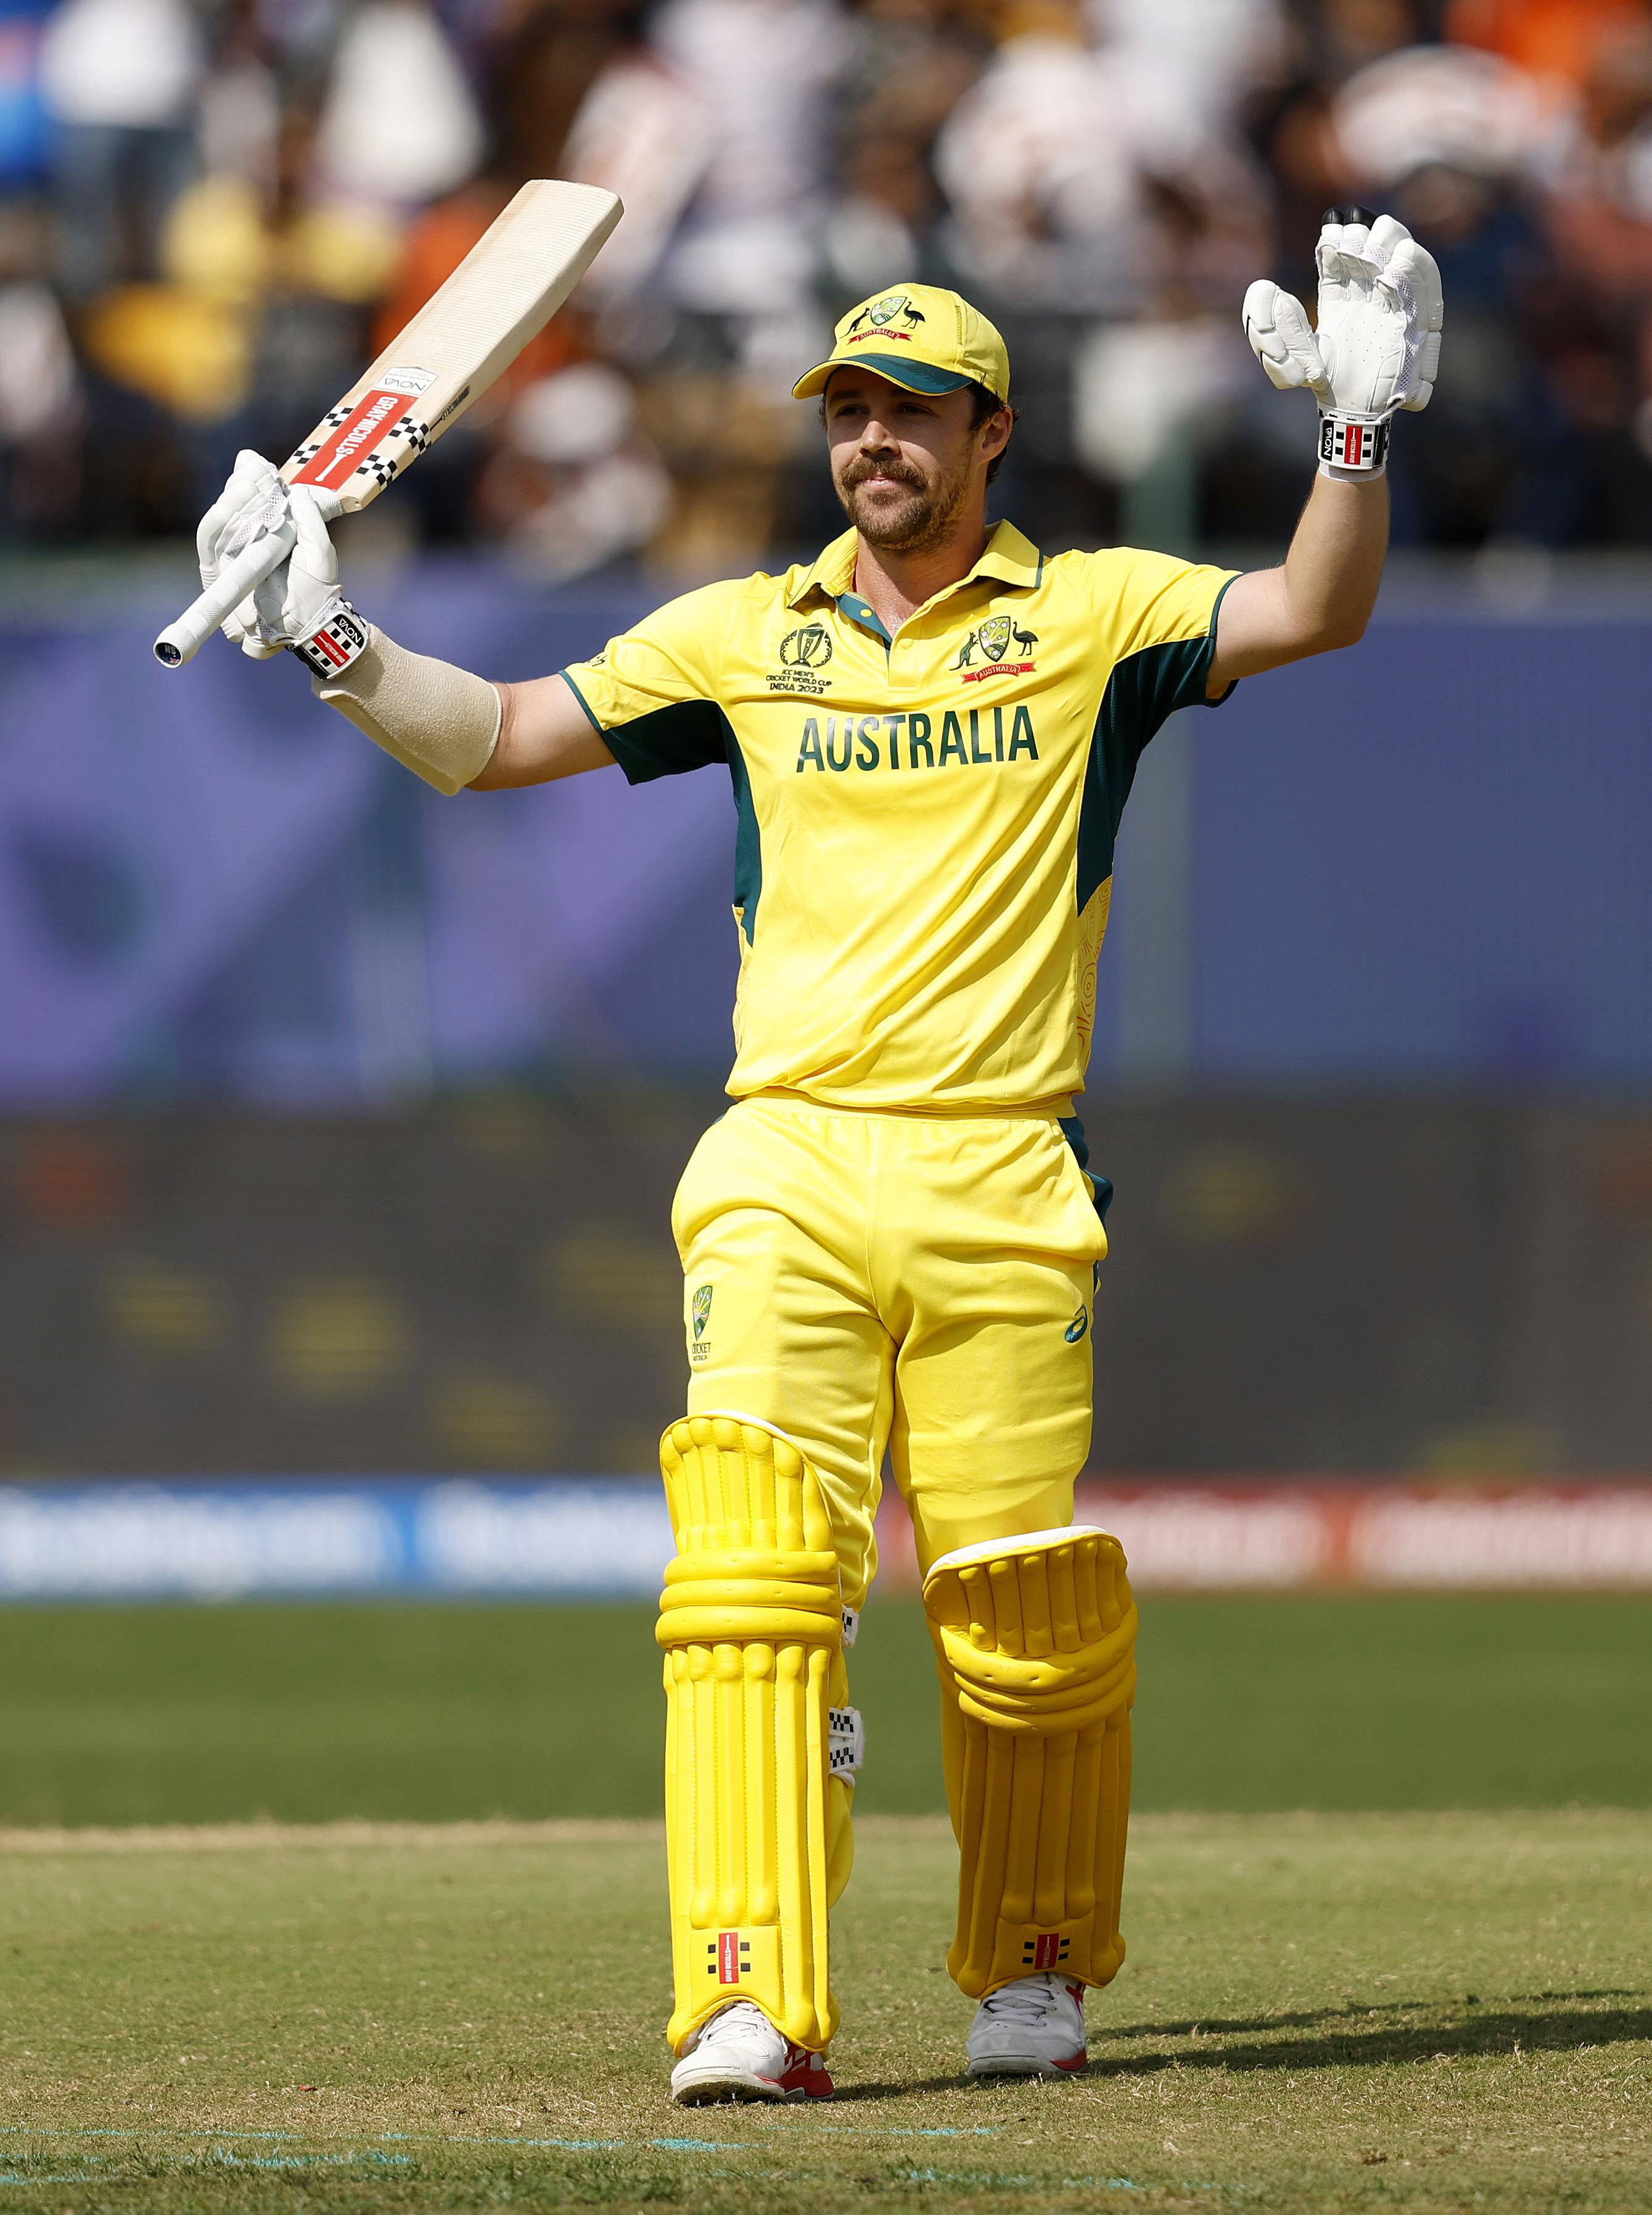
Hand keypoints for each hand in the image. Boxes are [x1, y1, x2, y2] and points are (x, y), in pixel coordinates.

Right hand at [195, 450, 344, 658]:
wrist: (306, 622)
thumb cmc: (316, 587)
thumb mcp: (320, 547)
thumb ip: (310, 517)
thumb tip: (297, 489)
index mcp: (271, 529)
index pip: (254, 495)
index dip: (252, 476)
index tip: (258, 464)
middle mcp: (248, 537)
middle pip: (233, 501)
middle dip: (241, 483)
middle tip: (253, 472)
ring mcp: (233, 553)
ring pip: (220, 517)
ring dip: (229, 498)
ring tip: (246, 485)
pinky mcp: (220, 570)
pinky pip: (209, 541)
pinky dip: (216, 521)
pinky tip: (227, 506)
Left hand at [1242, 209, 1442, 452]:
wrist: (1354, 411)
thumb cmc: (1324, 386)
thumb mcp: (1288, 364)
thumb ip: (1270, 332)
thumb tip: (1267, 289)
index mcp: (1336, 297)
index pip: (1337, 256)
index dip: (1335, 238)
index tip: (1330, 232)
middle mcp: (1365, 294)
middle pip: (1369, 247)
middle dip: (1364, 233)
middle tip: (1353, 233)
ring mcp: (1392, 303)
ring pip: (1397, 257)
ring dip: (1388, 242)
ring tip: (1375, 238)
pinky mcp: (1414, 316)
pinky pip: (1420, 285)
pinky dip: (1411, 269)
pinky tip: (1394, 266)